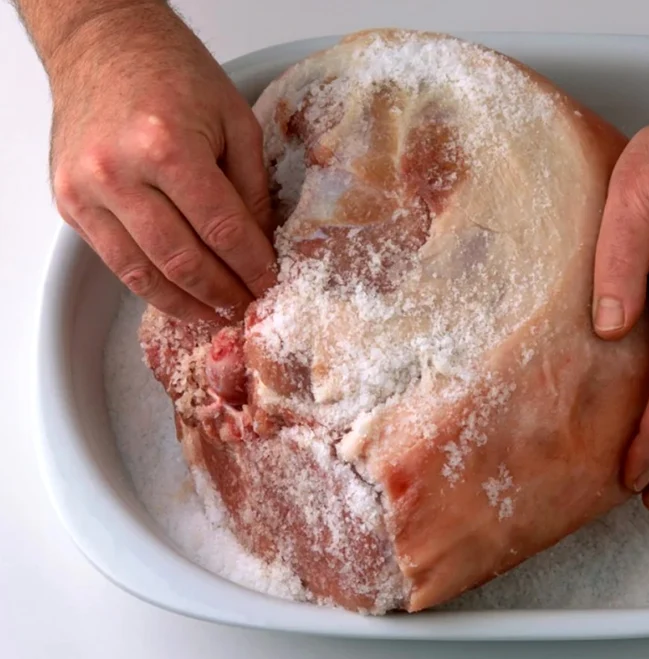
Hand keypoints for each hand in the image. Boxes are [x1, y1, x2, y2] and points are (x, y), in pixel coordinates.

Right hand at [48, 5, 275, 322]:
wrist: (102, 43)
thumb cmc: (171, 72)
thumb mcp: (235, 120)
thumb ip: (251, 187)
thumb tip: (262, 245)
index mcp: (166, 147)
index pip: (222, 230)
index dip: (252, 266)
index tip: (271, 283)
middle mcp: (118, 173)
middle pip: (183, 260)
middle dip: (225, 294)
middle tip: (251, 310)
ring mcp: (86, 192)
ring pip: (145, 274)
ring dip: (188, 305)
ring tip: (220, 318)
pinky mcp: (69, 203)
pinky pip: (117, 262)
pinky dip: (152, 288)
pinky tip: (181, 299)